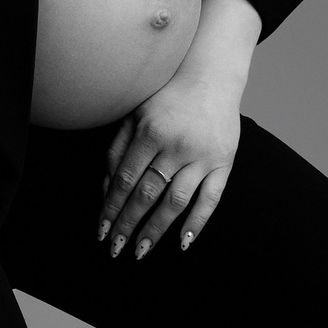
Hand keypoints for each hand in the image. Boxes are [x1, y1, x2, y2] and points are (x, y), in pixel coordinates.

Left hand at [98, 63, 242, 259]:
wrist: (212, 77)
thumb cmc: (167, 97)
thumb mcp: (134, 115)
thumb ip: (117, 150)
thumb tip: (107, 191)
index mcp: (151, 132)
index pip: (125, 179)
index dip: (112, 207)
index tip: (102, 230)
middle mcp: (177, 145)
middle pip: (147, 193)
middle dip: (129, 224)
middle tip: (116, 249)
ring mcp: (203, 156)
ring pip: (176, 200)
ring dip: (157, 229)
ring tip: (141, 250)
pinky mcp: (224, 163)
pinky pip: (211, 199)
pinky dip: (197, 223)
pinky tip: (182, 242)